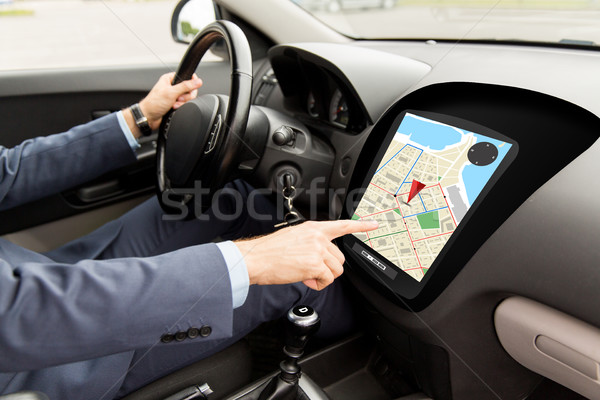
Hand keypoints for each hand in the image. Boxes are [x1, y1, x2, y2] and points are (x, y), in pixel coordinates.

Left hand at [139, 72, 202, 129]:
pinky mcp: (174, 103)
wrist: (148, 117)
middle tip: (178, 98)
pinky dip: (181, 106)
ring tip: (174, 104)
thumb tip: (197, 81)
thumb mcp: (171, 93)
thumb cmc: (154, 104)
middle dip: (186, 96)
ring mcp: (174, 95)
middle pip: (189, 88)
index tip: (192, 88)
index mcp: (169, 79)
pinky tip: (174, 108)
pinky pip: (184, 104)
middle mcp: (172, 86)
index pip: (186, 76)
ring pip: (187, 97)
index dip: (191, 82)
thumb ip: (185, 86)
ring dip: (182, 102)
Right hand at [234, 220, 378, 290]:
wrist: (257, 258)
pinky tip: (306, 279)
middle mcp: (318, 237)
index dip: (361, 225)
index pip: (342, 225)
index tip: (374, 224)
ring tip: (307, 275)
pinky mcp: (315, 265)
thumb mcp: (293, 237)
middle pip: (340, 258)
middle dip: (329, 268)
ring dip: (323, 277)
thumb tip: (319, 256)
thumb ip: (311, 242)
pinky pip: (327, 280)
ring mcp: (317, 250)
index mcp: (313, 228)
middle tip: (312, 270)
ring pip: (336, 270)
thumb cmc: (270, 251)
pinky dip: (318, 284)